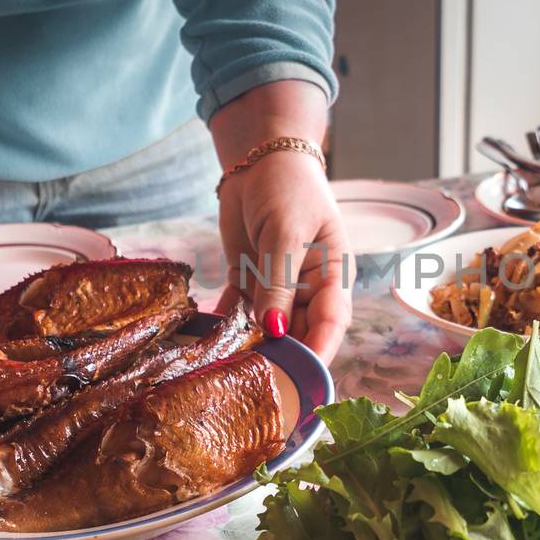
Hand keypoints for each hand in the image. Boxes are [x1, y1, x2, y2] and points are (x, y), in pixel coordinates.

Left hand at [216, 149, 351, 360]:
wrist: (260, 157)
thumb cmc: (288, 187)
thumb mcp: (285, 232)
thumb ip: (278, 281)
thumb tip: (274, 330)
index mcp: (331, 275)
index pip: (331, 323)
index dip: (319, 352)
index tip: (302, 380)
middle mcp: (306, 288)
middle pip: (299, 333)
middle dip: (280, 357)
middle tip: (254, 381)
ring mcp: (276, 287)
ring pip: (266, 328)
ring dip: (250, 346)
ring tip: (227, 368)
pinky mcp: (248, 281)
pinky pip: (237, 312)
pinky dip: (224, 327)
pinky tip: (207, 342)